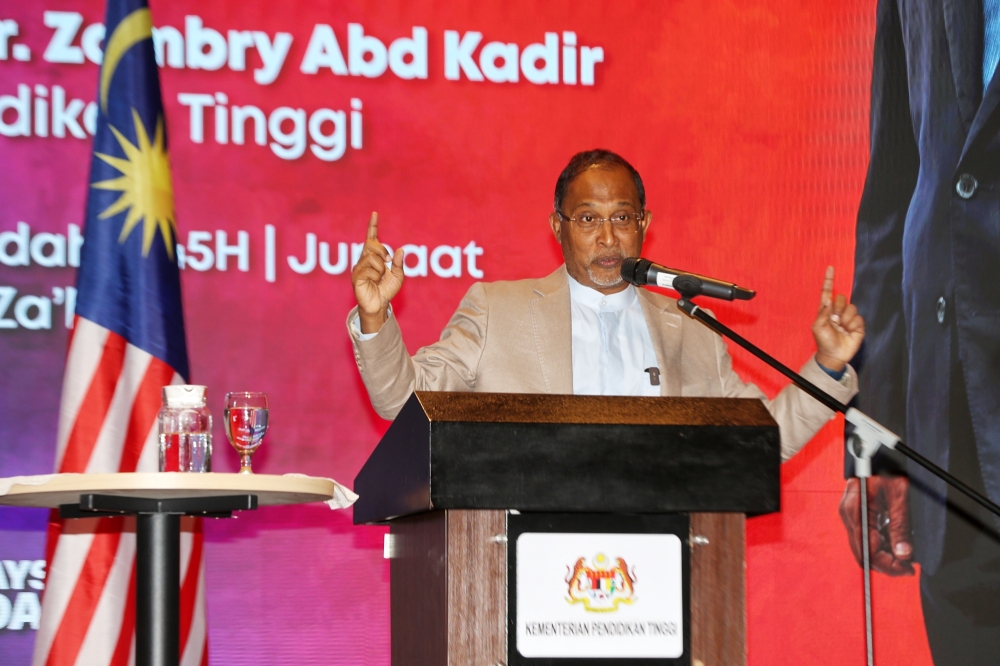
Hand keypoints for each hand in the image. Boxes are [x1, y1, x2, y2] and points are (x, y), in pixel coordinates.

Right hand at [351, 212, 404, 333]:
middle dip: (383, 251)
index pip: (371, 237)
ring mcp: (359, 267)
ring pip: (371, 257)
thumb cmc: (386, 290)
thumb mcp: (398, 276)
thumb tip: (401, 250)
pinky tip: (374, 282)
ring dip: (381, 268)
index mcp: (374, 256)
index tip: (375, 214)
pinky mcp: (356, 277)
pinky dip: (376, 276)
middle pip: (371, 244)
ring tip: (380, 277)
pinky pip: (368, 270)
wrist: (379, 305)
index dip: (373, 226)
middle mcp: (364, 259)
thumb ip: (399, 263)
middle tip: (388, 263)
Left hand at [812, 266, 864, 372]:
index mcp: (826, 310)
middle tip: (835, 321)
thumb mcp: (817, 327)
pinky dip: (853, 325)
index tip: (830, 268)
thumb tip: (829, 301)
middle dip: (839, 308)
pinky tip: (849, 332)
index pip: (828, 292)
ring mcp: (848, 318)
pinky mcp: (858, 325)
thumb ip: (822, 313)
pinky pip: (858, 318)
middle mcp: (838, 311)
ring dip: (846, 319)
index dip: (829, 280)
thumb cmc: (823, 341)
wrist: (834, 355)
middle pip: (842, 298)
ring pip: (851, 307)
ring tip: (842, 328)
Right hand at [839, 476, 912, 574]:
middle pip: (863, 552)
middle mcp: (848, 514)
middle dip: (886, 564)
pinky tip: (895, 543)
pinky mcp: (855, 514)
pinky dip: (881, 545)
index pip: (868, 549)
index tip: (907, 568)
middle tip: (907, 566)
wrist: (876, 453)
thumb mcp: (899, 496)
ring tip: (905, 555)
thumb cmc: (887, 467)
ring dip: (884, 555)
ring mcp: (850, 515)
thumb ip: (901, 526)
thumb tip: (903, 554)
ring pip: (864, 547)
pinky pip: (866, 537)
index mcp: (855, 510)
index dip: (888, 564)